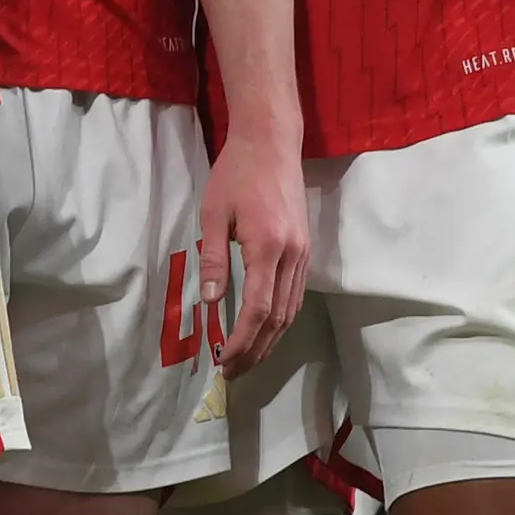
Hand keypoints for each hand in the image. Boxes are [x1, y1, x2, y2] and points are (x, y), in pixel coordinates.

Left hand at [198, 127, 309, 372]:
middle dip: (256, 349)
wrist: (271, 142)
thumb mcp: (213, 214)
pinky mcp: (306, 249)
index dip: (243, 339)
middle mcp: (292, 255)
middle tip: (234, 372)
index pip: (257, 308)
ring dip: (271, 340)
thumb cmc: (236, 173)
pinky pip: (296, 294)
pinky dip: (282, 320)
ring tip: (248, 360)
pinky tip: (266, 331)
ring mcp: (304, 253)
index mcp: (268, 246)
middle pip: (278, 318)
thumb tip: (208, 303)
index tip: (225, 360)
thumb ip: (213, 259)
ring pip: (292, 310)